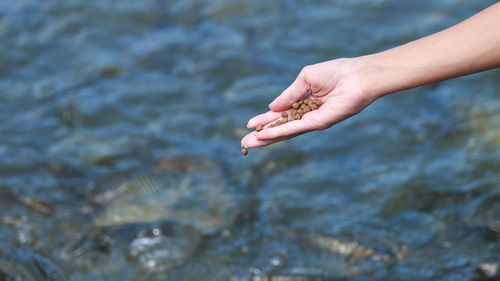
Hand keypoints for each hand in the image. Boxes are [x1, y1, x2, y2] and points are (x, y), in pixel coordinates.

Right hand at [241, 58, 378, 147]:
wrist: (359, 75)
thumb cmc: (337, 72)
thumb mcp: (306, 79)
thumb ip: (289, 94)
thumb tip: (271, 107)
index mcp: (304, 103)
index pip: (281, 115)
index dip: (265, 120)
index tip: (249, 125)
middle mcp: (308, 115)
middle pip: (281, 128)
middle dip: (262, 135)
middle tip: (244, 142)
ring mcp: (313, 121)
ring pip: (286, 132)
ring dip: (267, 138)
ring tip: (249, 143)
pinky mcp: (320, 123)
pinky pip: (296, 128)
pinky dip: (279, 132)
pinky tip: (265, 136)